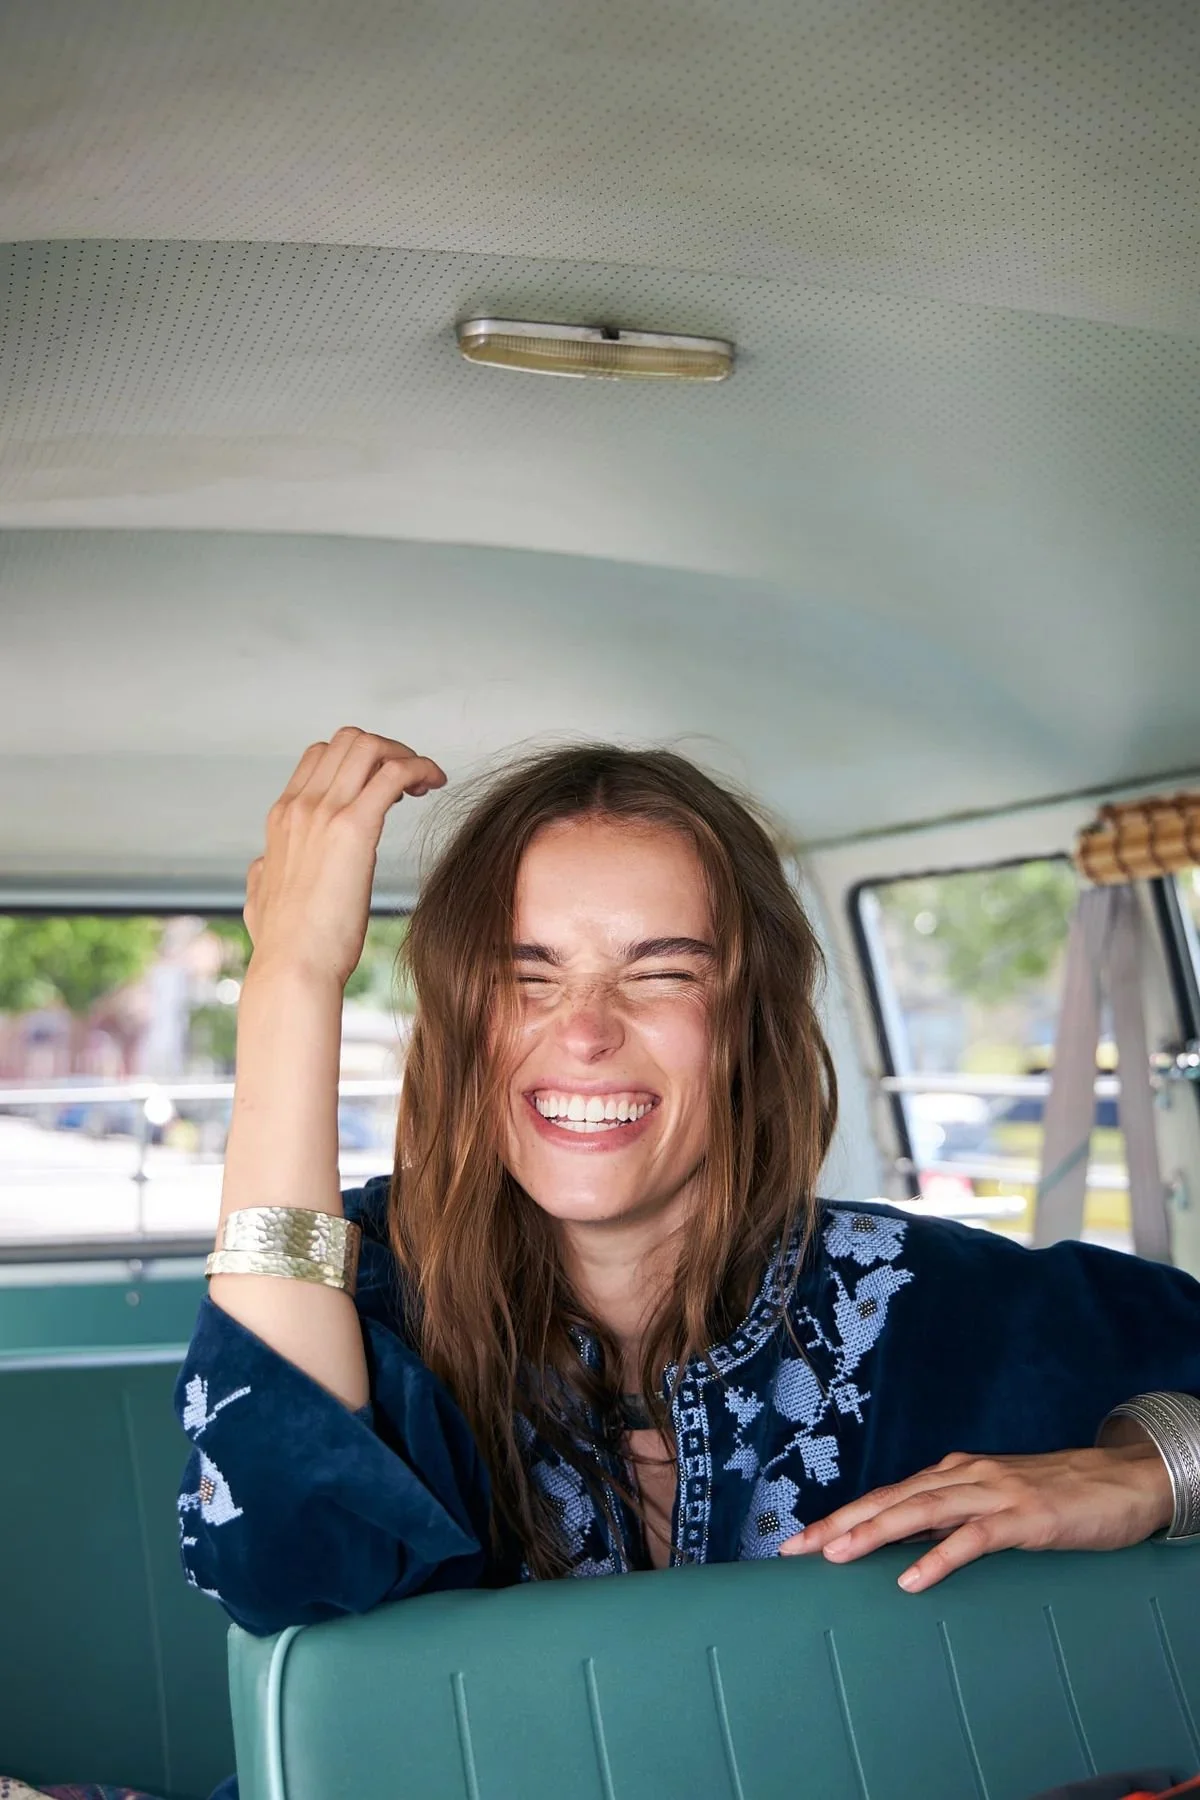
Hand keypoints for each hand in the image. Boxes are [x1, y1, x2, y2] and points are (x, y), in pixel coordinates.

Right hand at [244, 727, 444, 989]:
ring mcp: (324, 813)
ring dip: (406, 755)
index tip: (383, 787)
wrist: (292, 968)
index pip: (320, 757)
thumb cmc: (284, 946)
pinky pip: (394, 772)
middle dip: (386, 750)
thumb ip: (262, 875)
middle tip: (410, 782)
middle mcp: (301, 806)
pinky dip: (421, 767)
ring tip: (426, 782)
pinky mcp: (354, 828)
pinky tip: (435, 784)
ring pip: (369, 746)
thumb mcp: (259, 899)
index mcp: (283, 818)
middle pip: (347, 741)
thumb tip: (262, 867)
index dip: (357, 761)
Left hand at [779, 1442, 1172, 1591]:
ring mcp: (993, 1494)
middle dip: (840, 1522)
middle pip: (891, 1499)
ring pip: (921, 1511)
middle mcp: (964, 1476)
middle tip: (798, 1549)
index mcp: (953, 1474)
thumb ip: (954, 1518)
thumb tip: (907, 1543)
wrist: (1120, 1479)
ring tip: (838, 1555)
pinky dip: (939, 1558)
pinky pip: (973, 1539)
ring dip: (875, 1532)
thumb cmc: (1056, 1496)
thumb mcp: (995, 1504)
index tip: (799, 1541)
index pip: (886, 1495)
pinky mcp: (1023, 1518)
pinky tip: (912, 1579)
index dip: (841, 1516)